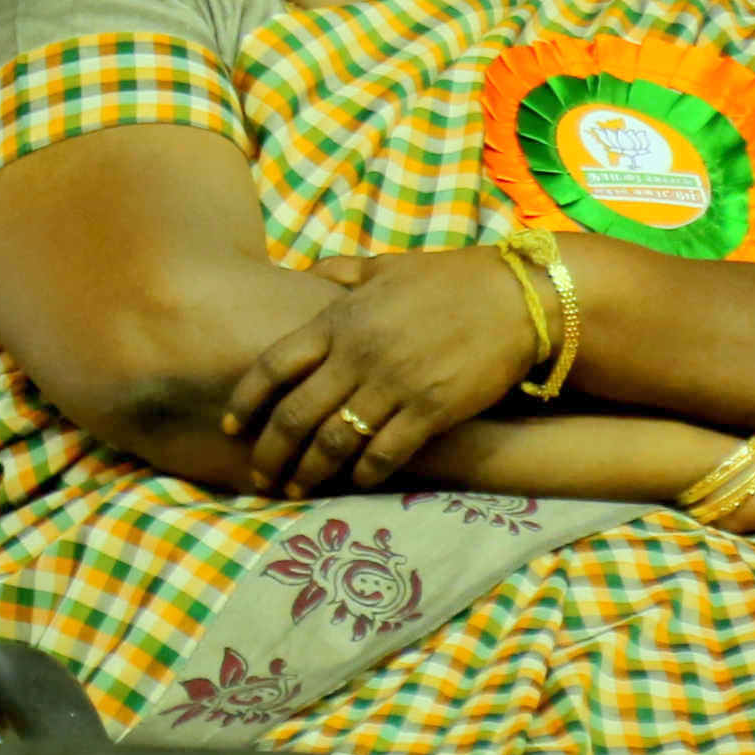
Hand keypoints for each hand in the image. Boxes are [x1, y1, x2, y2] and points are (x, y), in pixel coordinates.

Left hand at [224, 250, 538, 496]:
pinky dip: (364, 472)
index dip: (246, 400)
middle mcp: (358, 354)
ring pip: (334, 440)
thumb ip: (343, 273)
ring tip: (296, 488)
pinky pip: (385, 452)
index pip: (273, 365)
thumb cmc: (452, 280)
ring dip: (309, 470)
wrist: (522, 297)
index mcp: (340, 319)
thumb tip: (307, 272)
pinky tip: (353, 482)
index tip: (232, 425)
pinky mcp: (431, 410)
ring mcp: (394, 384)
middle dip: (271, 452)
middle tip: (259, 474)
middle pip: (294, 414)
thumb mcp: (387, 266)